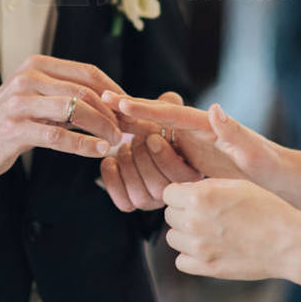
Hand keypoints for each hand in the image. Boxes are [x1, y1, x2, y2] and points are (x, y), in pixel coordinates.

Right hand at [0, 55, 123, 189]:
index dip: (114, 90)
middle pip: (84, 91)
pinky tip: (98, 151)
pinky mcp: (15, 128)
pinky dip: (83, 144)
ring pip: (74, 110)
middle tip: (129, 129)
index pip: (87, 72)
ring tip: (116, 141)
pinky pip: (58, 136)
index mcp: (38, 64)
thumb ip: (70, 96)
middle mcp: (29, 78)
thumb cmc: (14, 120)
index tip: (131, 108)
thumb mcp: (40, 98)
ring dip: (101, 127)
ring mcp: (20, 102)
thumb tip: (115, 102)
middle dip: (112, 111)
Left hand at [99, 92, 201, 211]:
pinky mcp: (131, 203)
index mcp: (189, 173)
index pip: (181, 176)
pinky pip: (122, 202)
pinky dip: (112, 180)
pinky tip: (110, 160)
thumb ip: (171, 105)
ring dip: (128, 167)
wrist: (135, 141)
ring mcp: (151, 201)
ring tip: (124, 147)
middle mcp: (171, 192)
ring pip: (140, 197)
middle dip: (143, 159)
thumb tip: (170, 98)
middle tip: (136, 139)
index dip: (164, 157)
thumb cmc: (155, 126)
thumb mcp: (163, 112)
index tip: (152, 137)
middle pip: (158, 188)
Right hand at [102, 94, 282, 185]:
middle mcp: (194, 129)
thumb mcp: (252, 150)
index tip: (118, 101)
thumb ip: (232, 131)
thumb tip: (214, 109)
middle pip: (154, 117)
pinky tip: (120, 143)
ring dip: (129, 124)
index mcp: (205, 124)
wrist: (275, 177)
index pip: (169, 113)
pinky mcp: (187, 155)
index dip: (143, 108)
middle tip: (99, 99)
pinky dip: (137, 142)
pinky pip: (157, 147)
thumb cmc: (267, 164)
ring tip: (103, 112)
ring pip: (151, 130)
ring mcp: (189, 142)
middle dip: (128, 108)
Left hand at [162, 178, 300, 280]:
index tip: (190, 196)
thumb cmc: (267, 209)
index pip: (168, 194)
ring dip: (184, 233)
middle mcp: (194, 222)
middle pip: (169, 215)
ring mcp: (199, 247)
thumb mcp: (236, 184)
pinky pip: (181, 261)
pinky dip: (189, 255)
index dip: (179, 193)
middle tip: (203, 212)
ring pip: (173, 238)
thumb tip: (187, 189)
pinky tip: (206, 247)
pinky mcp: (207, 267)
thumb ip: (206, 186)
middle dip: (182, 211)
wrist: (286, 242)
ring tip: (206, 230)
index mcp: (200, 197)